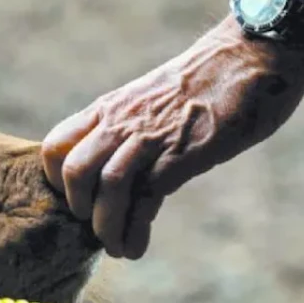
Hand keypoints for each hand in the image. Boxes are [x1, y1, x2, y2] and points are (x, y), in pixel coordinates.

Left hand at [41, 19, 303, 259]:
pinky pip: (147, 200)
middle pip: (74, 170)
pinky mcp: (183, 155)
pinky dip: (135, 229)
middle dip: (76, 206)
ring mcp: (151, 138)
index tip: (72, 199)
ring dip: (105, 226)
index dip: (55, 179)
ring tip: (114, 247)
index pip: (56, 145)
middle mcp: (121, 122)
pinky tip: (137, 247)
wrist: (248, 55)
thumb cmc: (204, 81)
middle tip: (90, 225)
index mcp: (109, 108)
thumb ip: (128, 125)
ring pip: (107, 187)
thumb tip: (117, 157)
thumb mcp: (149, 99)